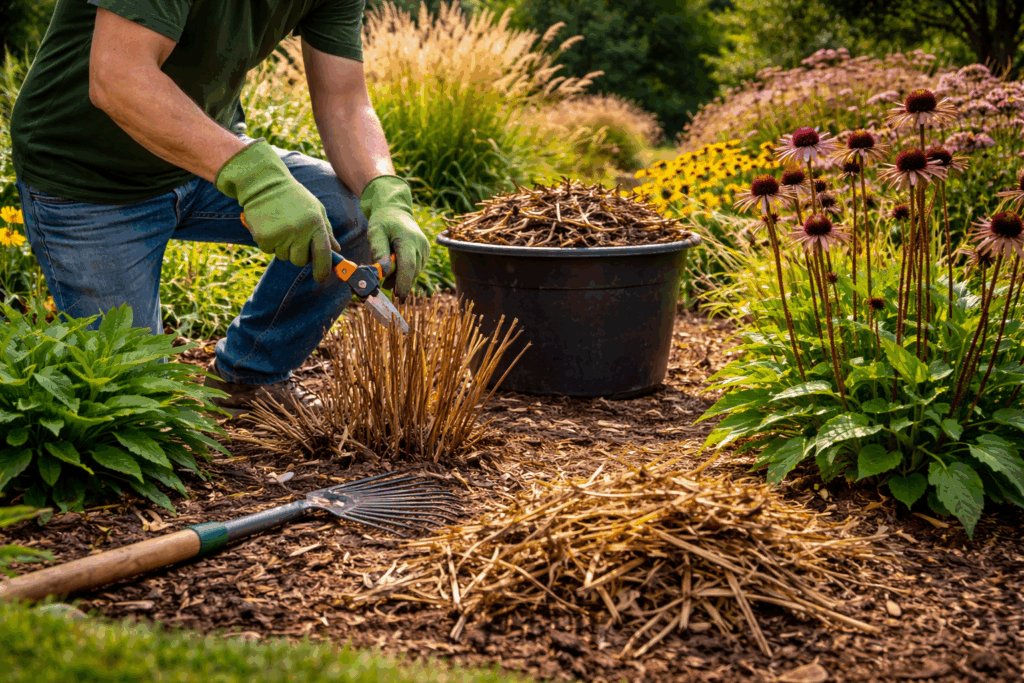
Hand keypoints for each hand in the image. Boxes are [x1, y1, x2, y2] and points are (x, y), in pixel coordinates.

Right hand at [215, 139, 340, 281]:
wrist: (264, 183)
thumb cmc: (294, 197)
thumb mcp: (315, 209)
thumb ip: (326, 231)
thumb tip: (336, 251)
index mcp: (315, 224)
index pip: (323, 254)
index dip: (323, 270)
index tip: (321, 277)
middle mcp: (299, 231)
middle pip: (300, 261)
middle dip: (298, 254)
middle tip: (294, 238)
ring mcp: (281, 235)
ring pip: (283, 256)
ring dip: (282, 246)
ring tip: (281, 226)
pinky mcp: (263, 237)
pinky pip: (268, 250)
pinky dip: (269, 242)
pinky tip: (269, 225)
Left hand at [359, 176, 429, 296]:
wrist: (396, 211)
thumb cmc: (383, 221)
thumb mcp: (375, 233)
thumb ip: (379, 251)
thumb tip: (383, 272)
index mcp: (408, 238)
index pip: (408, 265)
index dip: (404, 283)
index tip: (398, 296)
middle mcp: (421, 245)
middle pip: (412, 272)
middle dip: (399, 283)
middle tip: (383, 286)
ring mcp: (425, 249)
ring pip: (414, 272)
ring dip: (401, 278)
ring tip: (387, 277)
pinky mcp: (425, 253)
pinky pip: (416, 268)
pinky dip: (406, 273)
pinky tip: (396, 268)